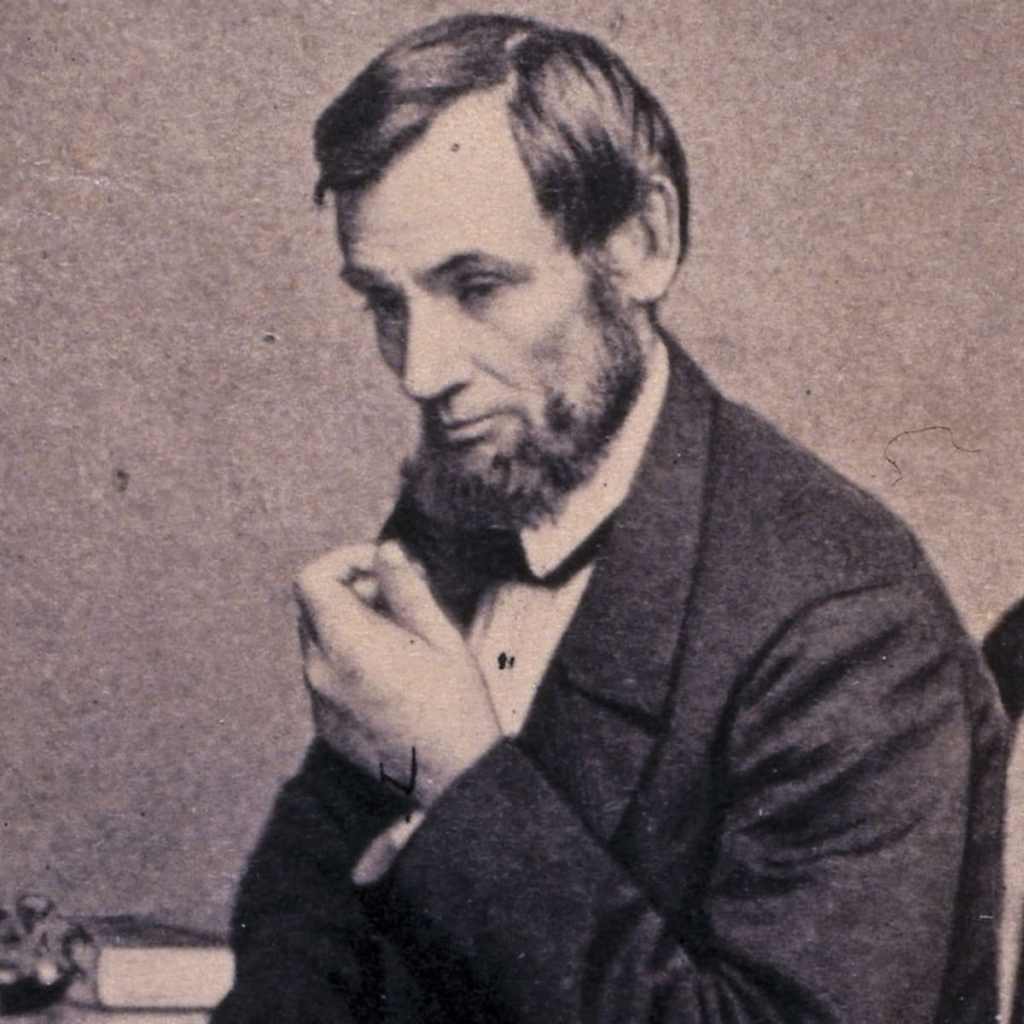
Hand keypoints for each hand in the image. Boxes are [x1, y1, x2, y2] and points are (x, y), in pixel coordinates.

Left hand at [293, 541, 501, 808]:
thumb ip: (406, 588)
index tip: (381, 566)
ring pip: (317, 639)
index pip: (311, 580)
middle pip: (312, 607)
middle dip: (352, 589)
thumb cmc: (457, 703)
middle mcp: (320, 673)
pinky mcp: (324, 725)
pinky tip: (392, 671)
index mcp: (348, 646)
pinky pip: (324, 674)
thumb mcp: (441, 636)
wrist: (456, 778)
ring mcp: (318, 703)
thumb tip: (385, 550)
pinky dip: (347, 657)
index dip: (343, 560)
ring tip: (402, 635)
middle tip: (402, 595)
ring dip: (350, 623)